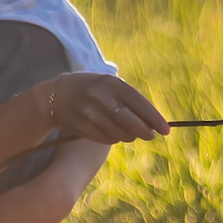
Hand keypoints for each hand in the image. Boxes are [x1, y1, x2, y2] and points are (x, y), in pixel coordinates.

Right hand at [44, 73, 168, 144]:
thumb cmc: (91, 89)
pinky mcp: (82, 127)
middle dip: (145, 132)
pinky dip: (114, 138)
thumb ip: (129, 100)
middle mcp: (101, 98)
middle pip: (132, 123)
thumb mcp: (109, 84)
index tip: (167, 130)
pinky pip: (107, 139)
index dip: (155, 119)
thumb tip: (153, 122)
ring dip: (129, 136)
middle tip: (151, 135)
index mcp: (111, 83)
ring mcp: (90, 114)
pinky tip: (112, 132)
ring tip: (126, 130)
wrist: (55, 96)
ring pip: (120, 134)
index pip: (139, 103)